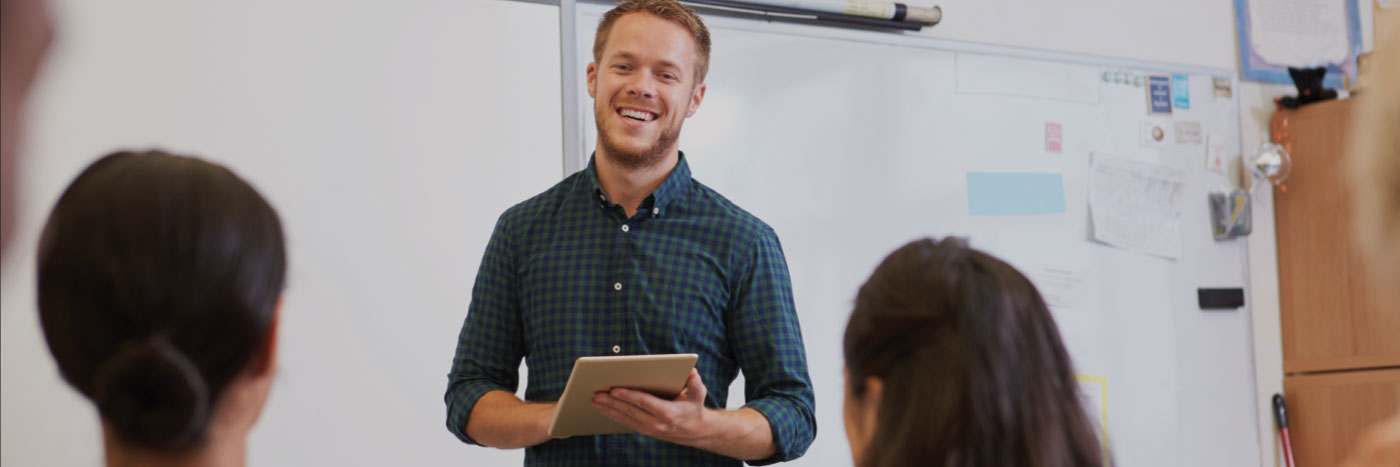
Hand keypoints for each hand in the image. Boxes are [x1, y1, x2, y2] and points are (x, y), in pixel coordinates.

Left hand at [592, 369, 712, 445]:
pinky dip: (613, 416)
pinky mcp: (644, 431)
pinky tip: (603, 409)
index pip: (644, 403)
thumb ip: (695, 383)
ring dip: (609, 410)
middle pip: (630, 411)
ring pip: (625, 418)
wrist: (695, 431)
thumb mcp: (698, 394)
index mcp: (668, 413)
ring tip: (595, 401)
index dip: (628, 396)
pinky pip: (626, 423)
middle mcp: (656, 423)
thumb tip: (692, 372)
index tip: (614, 390)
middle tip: (598, 394)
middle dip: (612, 402)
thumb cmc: (694, 408)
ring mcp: (649, 429)